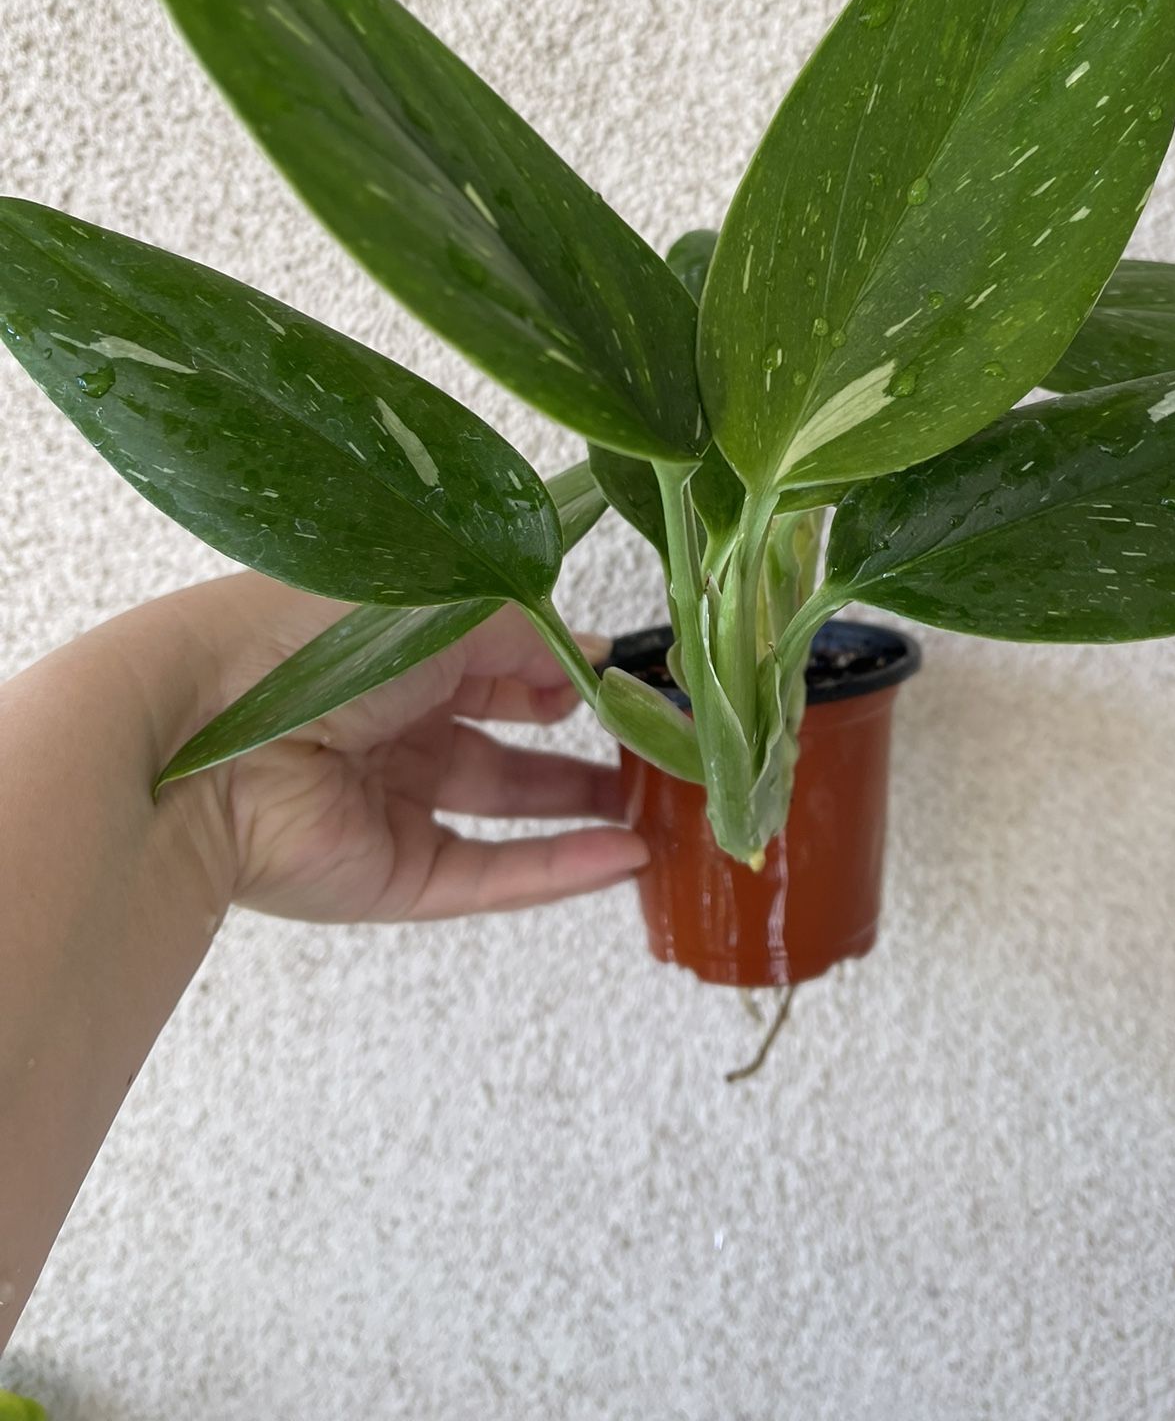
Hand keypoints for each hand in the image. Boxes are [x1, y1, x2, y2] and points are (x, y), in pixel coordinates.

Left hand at [143, 572, 646, 923]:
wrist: (207, 742)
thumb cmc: (317, 645)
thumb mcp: (445, 610)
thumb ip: (526, 632)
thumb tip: (590, 658)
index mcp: (393, 648)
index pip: (493, 658)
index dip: (558, 666)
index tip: (626, 675)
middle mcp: (393, 723)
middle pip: (504, 737)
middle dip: (579, 740)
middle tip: (654, 744)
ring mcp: (394, 803)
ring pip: (505, 809)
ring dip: (580, 806)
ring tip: (657, 803)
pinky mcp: (394, 875)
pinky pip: (491, 874)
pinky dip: (560, 868)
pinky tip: (626, 854)